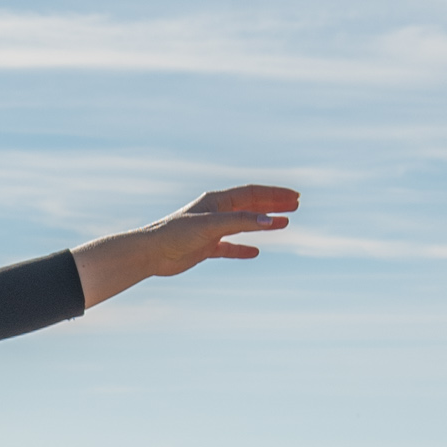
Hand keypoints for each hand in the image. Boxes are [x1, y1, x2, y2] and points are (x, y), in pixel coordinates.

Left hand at [72, 184, 298, 307]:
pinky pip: (229, 246)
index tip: (295, 197)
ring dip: (263, 222)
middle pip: (250, 205)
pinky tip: (255, 252)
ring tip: (284, 223)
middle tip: (296, 206)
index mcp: (216, 201)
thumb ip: (240, 222)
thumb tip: (270, 220)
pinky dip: (242, 248)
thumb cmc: (175, 234)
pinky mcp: (204, 248)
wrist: (149, 254)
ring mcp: (210, 230)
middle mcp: (214, 212)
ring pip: (243, 223)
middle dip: (274, 204)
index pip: (252, 193)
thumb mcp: (211, 225)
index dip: (274, 194)